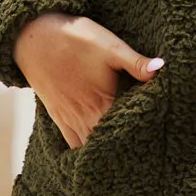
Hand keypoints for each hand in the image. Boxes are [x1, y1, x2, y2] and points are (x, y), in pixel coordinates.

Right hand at [13, 12, 164, 148]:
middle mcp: (87, 117)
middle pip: (109, 145)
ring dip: (105, 153)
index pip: (127, 131)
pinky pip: (72, 143)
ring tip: (123, 159)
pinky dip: (84, 151)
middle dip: (126, 151)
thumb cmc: (76, 39)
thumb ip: (135, 62)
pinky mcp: (58, 115)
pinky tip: (94, 154)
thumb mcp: (110, 46)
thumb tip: (162, 68)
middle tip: (143, 157)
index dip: (141, 138)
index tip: (154, 145)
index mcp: (104, 102)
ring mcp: (70, 119)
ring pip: (90, 148)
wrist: (34, 37)